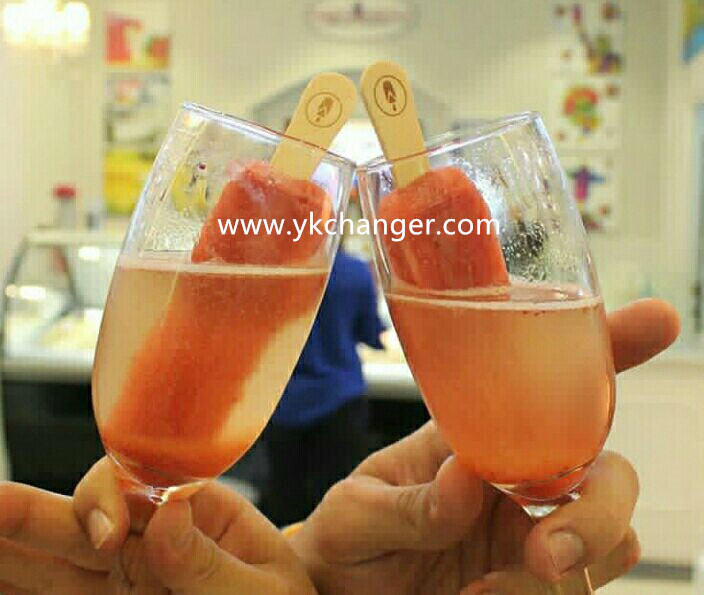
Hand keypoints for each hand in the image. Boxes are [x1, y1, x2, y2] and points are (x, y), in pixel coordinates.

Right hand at [0, 459, 315, 593]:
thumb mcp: (267, 589)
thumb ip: (212, 558)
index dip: (111, 496)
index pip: (142, 484)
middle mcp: (153, 543)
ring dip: (9, 546)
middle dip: (28, 512)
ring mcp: (126, 582)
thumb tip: (170, 508)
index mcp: (198, 515)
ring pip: (58, 558)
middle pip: (84, 517)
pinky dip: (21, 586)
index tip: (106, 534)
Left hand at [290, 298, 679, 593]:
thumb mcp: (354, 514)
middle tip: (545, 553)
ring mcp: (534, 529)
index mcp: (473, 434)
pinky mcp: (538, 579)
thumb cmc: (346, 541)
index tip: (656, 321)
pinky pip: (583, 586)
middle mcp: (517, 475)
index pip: (544, 384)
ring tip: (488, 587)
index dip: (607, 350)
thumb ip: (408, 503)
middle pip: (608, 470)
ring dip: (572, 560)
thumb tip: (466, 479)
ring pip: (615, 532)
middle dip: (598, 509)